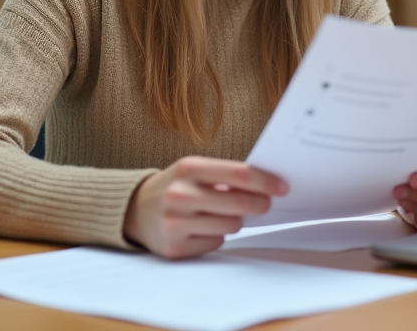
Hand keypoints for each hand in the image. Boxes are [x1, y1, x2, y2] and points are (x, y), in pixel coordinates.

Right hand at [123, 156, 287, 258]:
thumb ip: (225, 175)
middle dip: (259, 204)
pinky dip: (216, 236)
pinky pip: (216, 243)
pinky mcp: (175, 248)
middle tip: (266, 204)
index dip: (265, 181)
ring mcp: (175, 223)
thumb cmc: (176, 186)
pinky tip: (202, 227)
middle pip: (239, 204)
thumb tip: (266, 185)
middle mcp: (180, 195)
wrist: (134, 210)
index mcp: (188, 168)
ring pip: (231, 226)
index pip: (238, 174)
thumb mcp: (194, 170)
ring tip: (222, 213)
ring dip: (234, 220)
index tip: (282, 187)